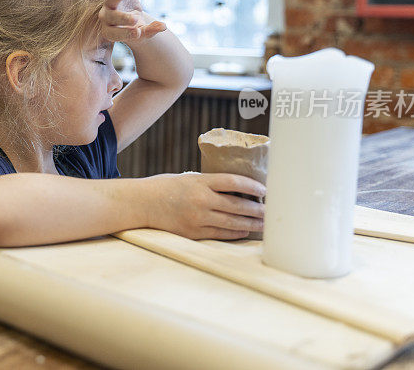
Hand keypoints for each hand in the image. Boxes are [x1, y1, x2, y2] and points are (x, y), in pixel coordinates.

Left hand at [98, 0, 166, 43]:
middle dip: (123, 18)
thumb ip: (151, 31)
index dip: (125, 34)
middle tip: (135, 19)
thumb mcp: (144, 34)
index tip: (137, 33)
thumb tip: (163, 26)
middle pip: (111, 17)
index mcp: (109, 31)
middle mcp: (105, 17)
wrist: (132, 19)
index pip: (114, 34)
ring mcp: (109, 3)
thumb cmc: (137, 30)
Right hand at [145, 172, 264, 239]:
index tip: (265, 190)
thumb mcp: (188, 179)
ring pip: (232, 223)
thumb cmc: (165, 187)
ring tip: (264, 223)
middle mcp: (200, 200)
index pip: (233, 182)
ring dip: (251, 223)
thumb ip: (209, 183)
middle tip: (271, 210)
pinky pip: (220, 234)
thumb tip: (236, 189)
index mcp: (200, 182)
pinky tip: (245, 231)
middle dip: (257, 209)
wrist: (142, 204)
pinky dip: (235, 233)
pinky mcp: (193, 233)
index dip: (252, 187)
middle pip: (237, 205)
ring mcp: (197, 218)